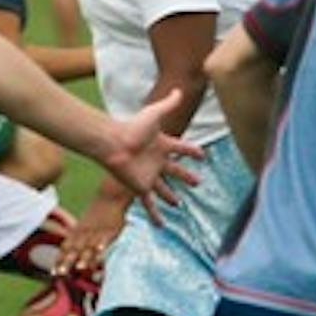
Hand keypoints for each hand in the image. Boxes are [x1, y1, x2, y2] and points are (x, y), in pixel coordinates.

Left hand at [54, 191, 127, 276]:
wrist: (109, 196)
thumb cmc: (97, 213)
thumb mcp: (83, 225)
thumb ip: (77, 238)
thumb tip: (72, 254)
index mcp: (77, 232)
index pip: (65, 248)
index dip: (59, 260)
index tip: (53, 273)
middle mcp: (85, 234)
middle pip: (74, 250)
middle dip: (67, 262)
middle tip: (61, 273)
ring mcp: (97, 232)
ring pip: (89, 247)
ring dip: (84, 257)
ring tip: (79, 268)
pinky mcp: (110, 231)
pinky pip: (105, 239)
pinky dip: (102, 245)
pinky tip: (100, 251)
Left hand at [97, 87, 202, 225]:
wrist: (113, 144)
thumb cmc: (132, 128)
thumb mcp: (154, 114)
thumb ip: (168, 104)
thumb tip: (178, 89)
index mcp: (162, 145)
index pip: (182, 148)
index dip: (192, 151)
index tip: (202, 155)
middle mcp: (157, 161)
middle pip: (176, 171)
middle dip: (186, 177)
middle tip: (197, 182)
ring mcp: (150, 176)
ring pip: (164, 189)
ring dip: (171, 197)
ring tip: (178, 204)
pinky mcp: (142, 187)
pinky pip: (150, 204)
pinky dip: (155, 215)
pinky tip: (161, 226)